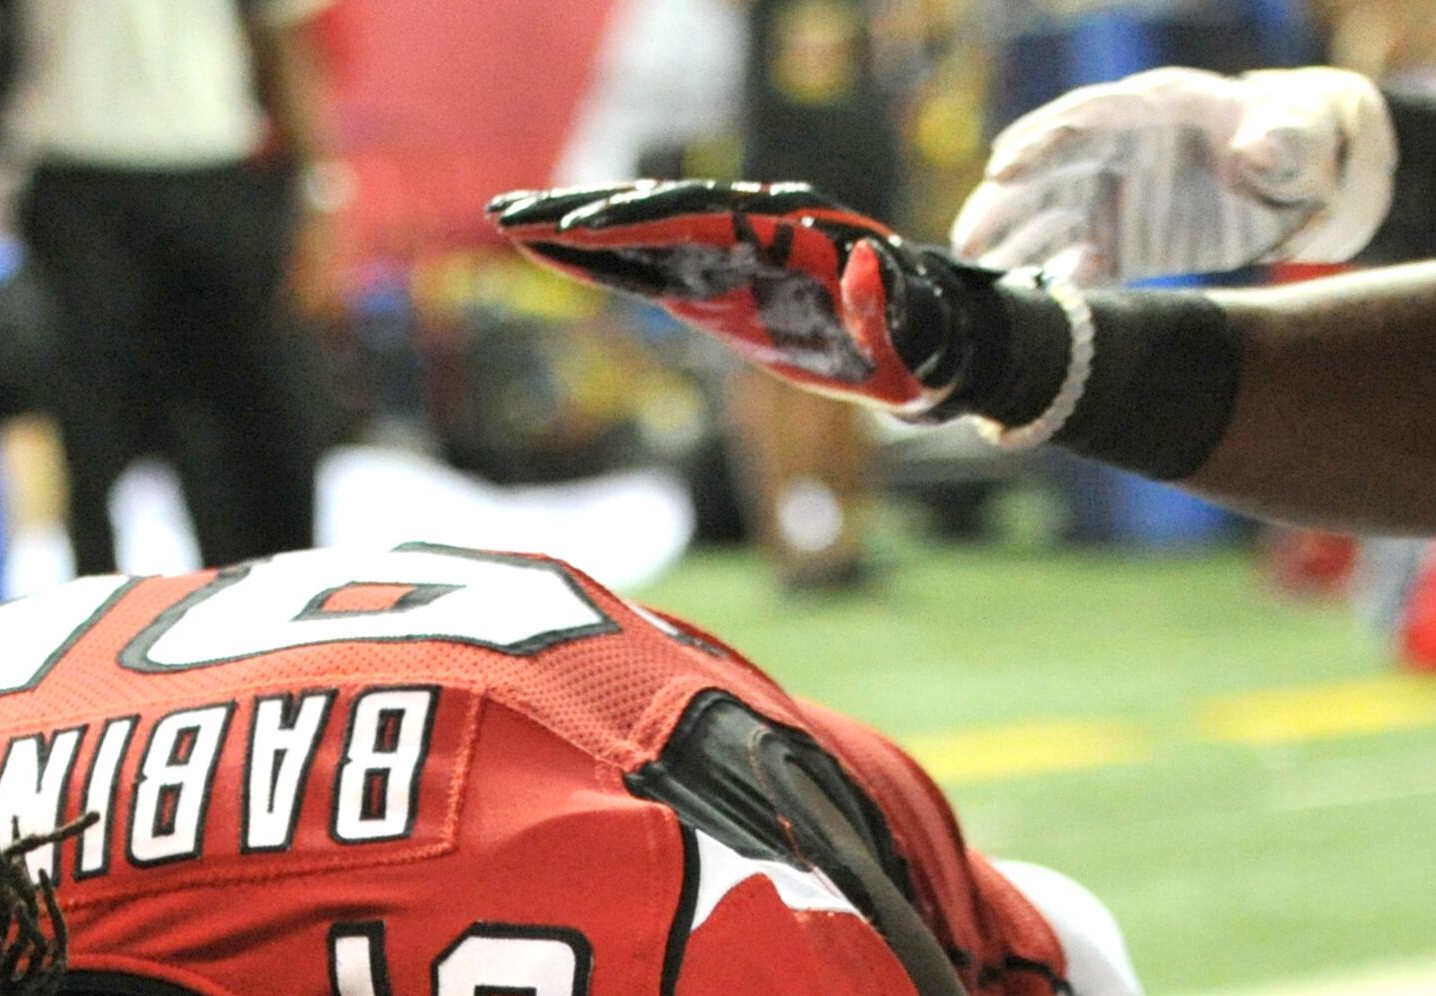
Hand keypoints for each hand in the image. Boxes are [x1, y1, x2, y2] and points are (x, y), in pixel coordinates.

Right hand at [488, 181, 968, 412]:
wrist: (926, 334)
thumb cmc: (919, 342)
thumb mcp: (911, 337)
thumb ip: (883, 308)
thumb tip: (860, 262)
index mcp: (786, 240)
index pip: (699, 224)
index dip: (640, 223)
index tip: (581, 226)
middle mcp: (750, 234)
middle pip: (654, 213)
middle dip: (582, 214)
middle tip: (510, 213)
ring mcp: (730, 256)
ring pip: (644, 231)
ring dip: (576, 227)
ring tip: (509, 220)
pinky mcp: (719, 284)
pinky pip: (652, 266)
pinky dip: (602, 258)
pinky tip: (553, 250)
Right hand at [953, 65, 1393, 282]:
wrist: (1303, 182)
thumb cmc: (1300, 146)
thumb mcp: (1300, 141)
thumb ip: (1281, 145)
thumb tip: (1256, 154)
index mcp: (1155, 110)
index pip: (1085, 121)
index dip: (1042, 144)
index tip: (1002, 168)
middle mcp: (1120, 152)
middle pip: (1049, 173)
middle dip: (1004, 202)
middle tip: (966, 239)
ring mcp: (1115, 197)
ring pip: (1049, 220)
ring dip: (1011, 246)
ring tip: (975, 275)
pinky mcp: (1121, 242)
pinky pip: (1075, 262)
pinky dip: (1053, 283)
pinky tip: (1033, 308)